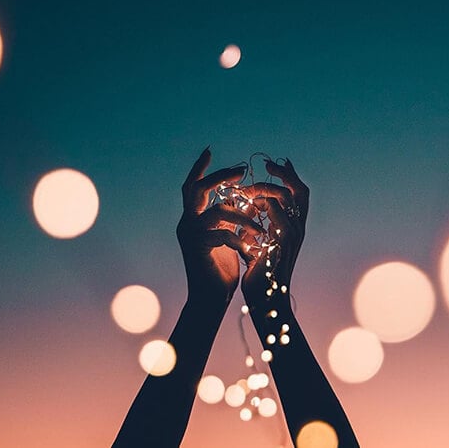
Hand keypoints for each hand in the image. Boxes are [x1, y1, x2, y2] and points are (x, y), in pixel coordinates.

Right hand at [177, 148, 263, 307]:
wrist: (211, 299)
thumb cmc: (222, 269)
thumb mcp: (228, 237)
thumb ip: (231, 219)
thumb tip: (243, 199)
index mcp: (193, 219)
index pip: (192, 187)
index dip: (200, 168)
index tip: (209, 150)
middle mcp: (186, 223)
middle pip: (196, 188)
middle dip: (219, 176)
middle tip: (242, 171)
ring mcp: (189, 236)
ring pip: (217, 211)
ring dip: (244, 218)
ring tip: (262, 231)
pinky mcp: (197, 249)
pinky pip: (222, 234)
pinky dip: (241, 239)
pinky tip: (251, 250)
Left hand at [239, 158, 308, 310]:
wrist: (265, 299)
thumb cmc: (260, 273)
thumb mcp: (258, 241)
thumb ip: (257, 222)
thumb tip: (248, 204)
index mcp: (295, 227)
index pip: (299, 194)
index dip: (290, 176)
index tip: (276, 163)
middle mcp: (299, 228)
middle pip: (300, 190)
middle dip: (285, 174)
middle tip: (268, 164)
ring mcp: (293, 235)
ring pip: (287, 198)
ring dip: (266, 188)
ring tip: (248, 188)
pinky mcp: (283, 243)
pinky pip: (277, 214)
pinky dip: (263, 204)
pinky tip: (249, 203)